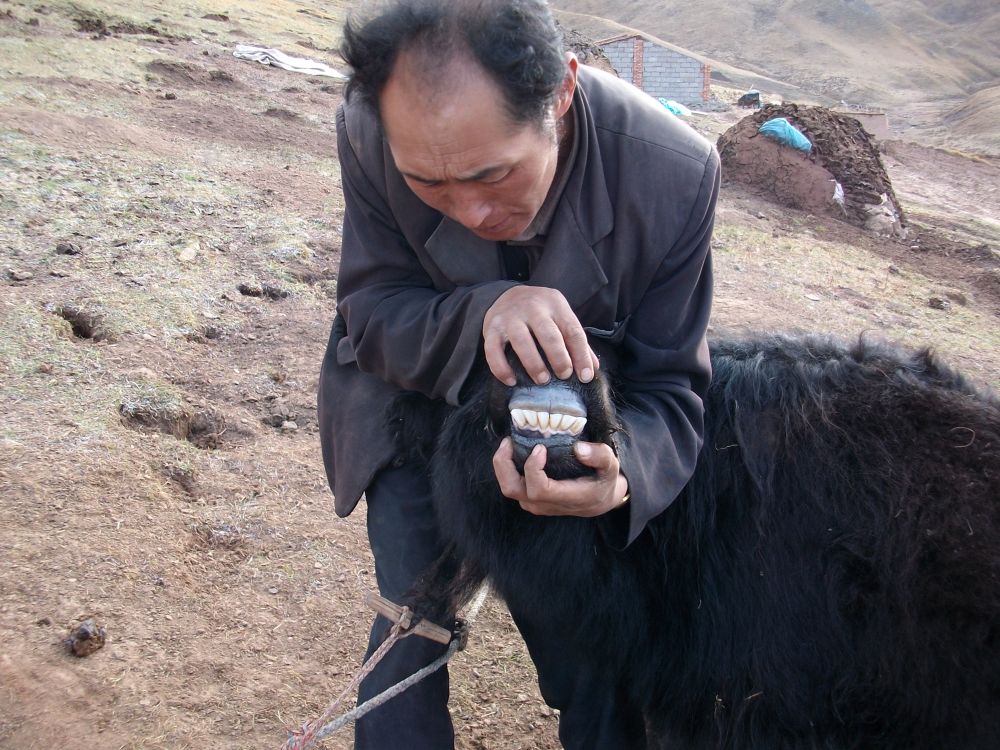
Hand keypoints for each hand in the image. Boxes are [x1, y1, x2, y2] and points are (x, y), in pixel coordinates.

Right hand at [483, 286, 598, 385]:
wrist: (506, 294)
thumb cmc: (540, 312)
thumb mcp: (560, 316)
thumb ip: (575, 341)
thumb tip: (592, 369)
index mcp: (555, 304)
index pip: (572, 330)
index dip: (581, 355)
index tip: (585, 376)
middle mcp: (533, 308)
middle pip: (549, 334)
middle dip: (559, 358)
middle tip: (564, 375)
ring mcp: (510, 317)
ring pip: (522, 341)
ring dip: (533, 363)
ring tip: (542, 380)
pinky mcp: (491, 328)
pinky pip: (493, 350)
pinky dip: (501, 368)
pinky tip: (511, 380)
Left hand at [492, 438, 628, 516]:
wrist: (599, 502)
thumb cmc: (604, 482)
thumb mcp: (611, 467)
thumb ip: (600, 456)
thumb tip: (579, 448)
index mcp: (565, 498)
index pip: (539, 489)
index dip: (533, 468)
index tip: (540, 448)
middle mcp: (545, 504)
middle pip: (512, 489)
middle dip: (504, 464)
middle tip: (509, 441)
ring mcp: (535, 504)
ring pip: (508, 488)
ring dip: (503, 465)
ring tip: (509, 443)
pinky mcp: (530, 499)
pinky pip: (512, 484)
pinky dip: (508, 468)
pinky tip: (515, 451)